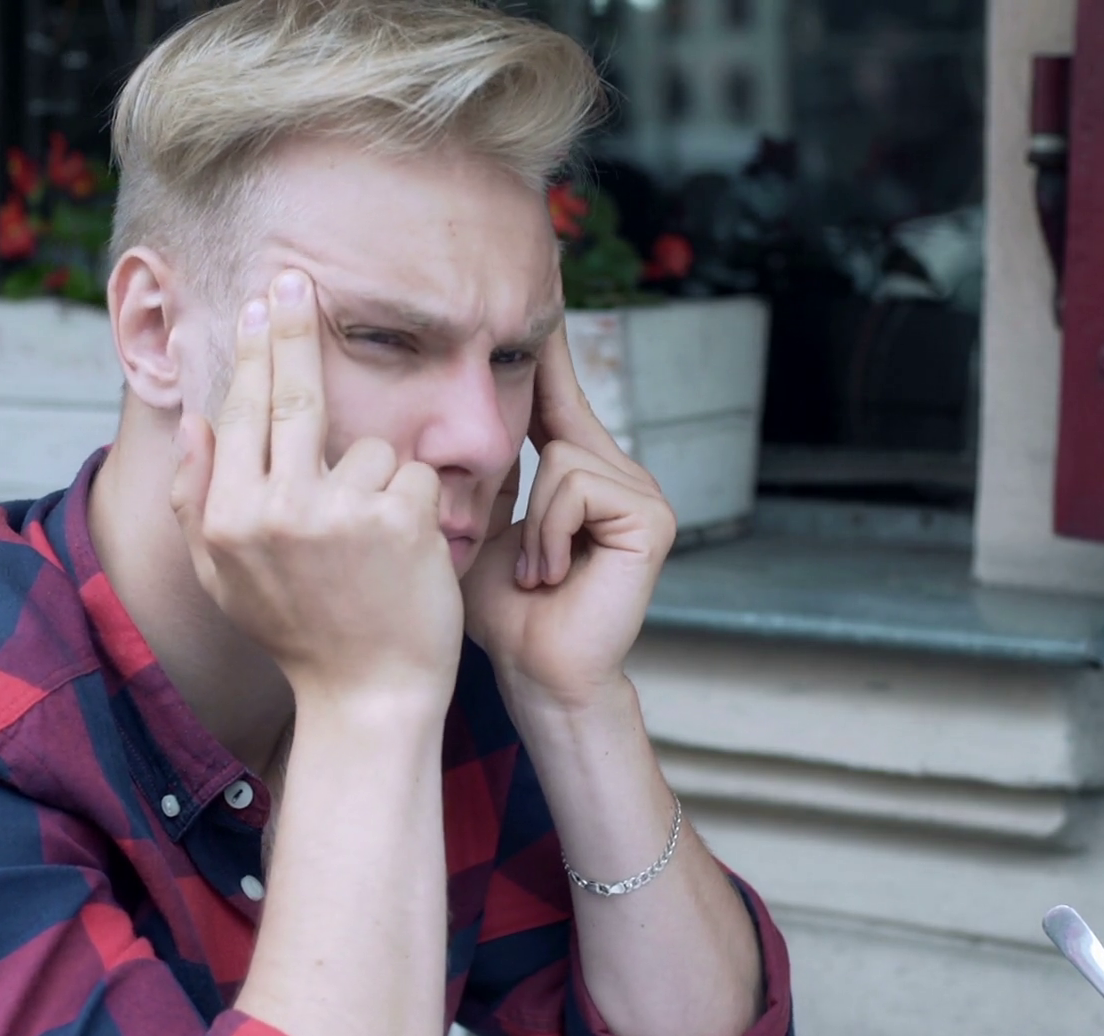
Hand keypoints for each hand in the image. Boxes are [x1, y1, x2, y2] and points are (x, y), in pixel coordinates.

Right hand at [170, 270, 462, 711]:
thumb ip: (196, 499)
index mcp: (229, 518)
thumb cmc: (297, 633)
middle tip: (298, 279)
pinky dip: (414, 504)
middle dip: (293, 329)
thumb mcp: (223, 577)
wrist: (368, 695)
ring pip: (366, 447)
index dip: (252, 352)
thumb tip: (195, 420)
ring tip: (370, 546)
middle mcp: (278, 510)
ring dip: (375, 480)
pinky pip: (409, 474)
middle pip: (291, 394)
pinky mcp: (400, 520)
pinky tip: (404, 553)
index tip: (258, 304)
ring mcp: (341, 513)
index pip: (242, 411)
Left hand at [462, 327, 676, 714]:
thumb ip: (483, 475)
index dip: (547, 352)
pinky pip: (578, 485)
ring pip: (563, 456)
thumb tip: (451, 419)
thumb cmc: (503, 611)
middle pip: (557, 421)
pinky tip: (556, 575)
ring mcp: (643, 490)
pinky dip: (551, 533)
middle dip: (524, 476)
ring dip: (533, 524)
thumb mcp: (478, 526)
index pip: (558, 396)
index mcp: (583, 470)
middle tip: (530, 558)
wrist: (538, 672)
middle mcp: (620, 471)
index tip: (543, 295)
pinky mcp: (652, 515)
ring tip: (539, 574)